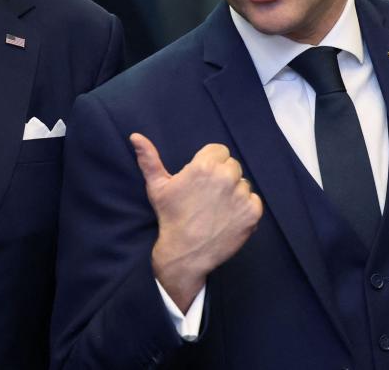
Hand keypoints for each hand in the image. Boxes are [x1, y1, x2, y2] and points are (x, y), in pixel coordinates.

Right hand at [130, 133, 261, 310]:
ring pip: (243, 183)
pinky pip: (254, 200)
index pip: (219, 151)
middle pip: (232, 165)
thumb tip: (135, 136)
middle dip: (222, 175)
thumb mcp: (156, 186)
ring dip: (234, 192)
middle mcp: (226, 177)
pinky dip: (244, 208)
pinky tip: (227, 217)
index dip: (210, 163)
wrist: (185, 253)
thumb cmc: (170, 216)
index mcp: (204, 166)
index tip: (201, 179)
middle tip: (207, 195)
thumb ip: (148, 158)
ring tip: (216, 207)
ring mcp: (241, 195)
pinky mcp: (252, 212)